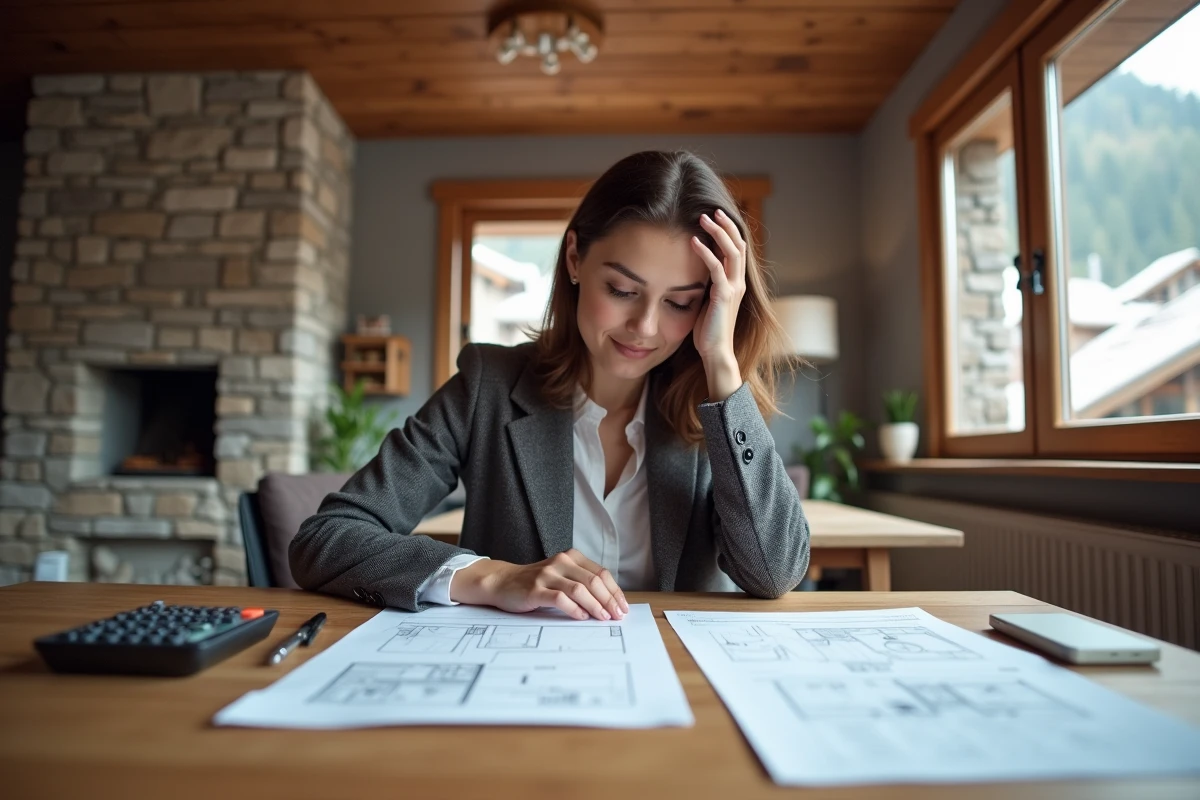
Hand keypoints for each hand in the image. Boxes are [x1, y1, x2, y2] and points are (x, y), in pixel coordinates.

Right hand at [450, 549, 629, 620]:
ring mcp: (547, 575)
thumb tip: (608, 603)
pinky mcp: (536, 589)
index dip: (615, 592)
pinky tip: (581, 617)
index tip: (623, 607)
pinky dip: (574, 610)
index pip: (601, 574)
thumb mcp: (561, 576)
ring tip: (602, 618)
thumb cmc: (536, 582)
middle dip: (609, 600)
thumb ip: (581, 583)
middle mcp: (561, 562)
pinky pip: (560, 599)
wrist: (503, 582)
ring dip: (595, 606)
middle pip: (593, 581)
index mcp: (571, 557)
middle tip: (616, 616)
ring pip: (579, 589)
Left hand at [691, 209, 745, 399]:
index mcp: (736, 282)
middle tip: (711, 209)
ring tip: (703, 218)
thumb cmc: (708, 330)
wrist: (715, 353)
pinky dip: (705, 252)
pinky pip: (716, 268)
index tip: (715, 217)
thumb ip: (706, 284)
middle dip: (726, 225)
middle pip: (739, 244)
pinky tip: (694, 241)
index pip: (737, 249)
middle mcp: (739, 283)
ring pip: (731, 251)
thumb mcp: (708, 300)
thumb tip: (694, 268)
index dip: (728, 231)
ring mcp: (734, 289)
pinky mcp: (724, 296)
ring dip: (717, 232)